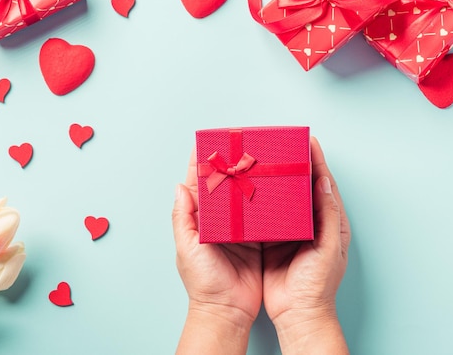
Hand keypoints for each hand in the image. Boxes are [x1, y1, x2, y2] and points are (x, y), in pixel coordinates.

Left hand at [172, 148, 261, 354]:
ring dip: (249, 178)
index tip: (209, 142)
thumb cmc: (203, 282)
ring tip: (257, 159)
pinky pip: (262, 214)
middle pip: (225, 185)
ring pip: (244, 196)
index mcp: (200, 220)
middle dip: (230, 165)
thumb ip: (183, 218)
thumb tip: (179, 187)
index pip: (199, 184)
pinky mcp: (258, 238)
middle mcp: (220, 221)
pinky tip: (273, 186)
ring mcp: (240, 228)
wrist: (227, 309)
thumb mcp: (188, 248)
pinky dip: (267, 200)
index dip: (203, 163)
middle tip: (240, 145)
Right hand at [262, 137, 350, 353]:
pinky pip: (267, 213)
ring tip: (266, 160)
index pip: (323, 184)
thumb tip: (324, 182)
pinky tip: (252, 187)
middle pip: (302, 186)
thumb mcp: (329, 248)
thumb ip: (329, 216)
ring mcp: (290, 230)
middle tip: (283, 145)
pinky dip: (261, 199)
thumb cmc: (319, 284)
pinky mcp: (271, 239)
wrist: (297, 313)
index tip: (309, 141)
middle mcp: (310, 222)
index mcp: (329, 222)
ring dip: (276, 179)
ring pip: (283, 197)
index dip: (317, 161)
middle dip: (294, 165)